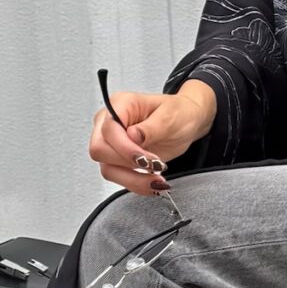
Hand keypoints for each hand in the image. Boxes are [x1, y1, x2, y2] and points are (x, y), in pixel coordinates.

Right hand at [90, 82, 216, 194]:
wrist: (186, 122)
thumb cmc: (179, 112)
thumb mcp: (170, 117)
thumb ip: (150, 128)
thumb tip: (132, 136)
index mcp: (120, 104)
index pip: (109, 129)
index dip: (126, 148)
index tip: (148, 159)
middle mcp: (109, 122)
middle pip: (100, 150)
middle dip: (128, 163)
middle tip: (155, 165)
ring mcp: (110, 141)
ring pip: (107, 168)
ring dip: (132, 179)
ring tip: (157, 178)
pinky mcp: (116, 158)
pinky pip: (117, 176)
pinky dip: (134, 182)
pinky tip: (151, 180)